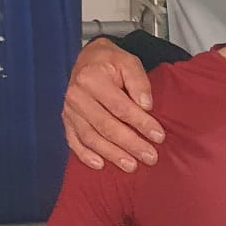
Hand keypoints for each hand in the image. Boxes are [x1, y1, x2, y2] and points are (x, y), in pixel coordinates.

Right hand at [63, 39, 163, 173]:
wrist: (88, 60)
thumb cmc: (110, 63)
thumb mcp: (129, 62)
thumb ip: (139, 82)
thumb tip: (146, 106)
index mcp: (92, 78)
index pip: (120, 106)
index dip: (141, 123)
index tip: (158, 136)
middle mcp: (77, 95)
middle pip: (106, 126)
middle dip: (130, 144)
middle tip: (150, 157)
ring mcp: (69, 110)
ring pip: (91, 137)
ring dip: (112, 154)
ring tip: (132, 166)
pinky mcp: (66, 121)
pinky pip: (74, 141)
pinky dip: (85, 155)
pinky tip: (100, 165)